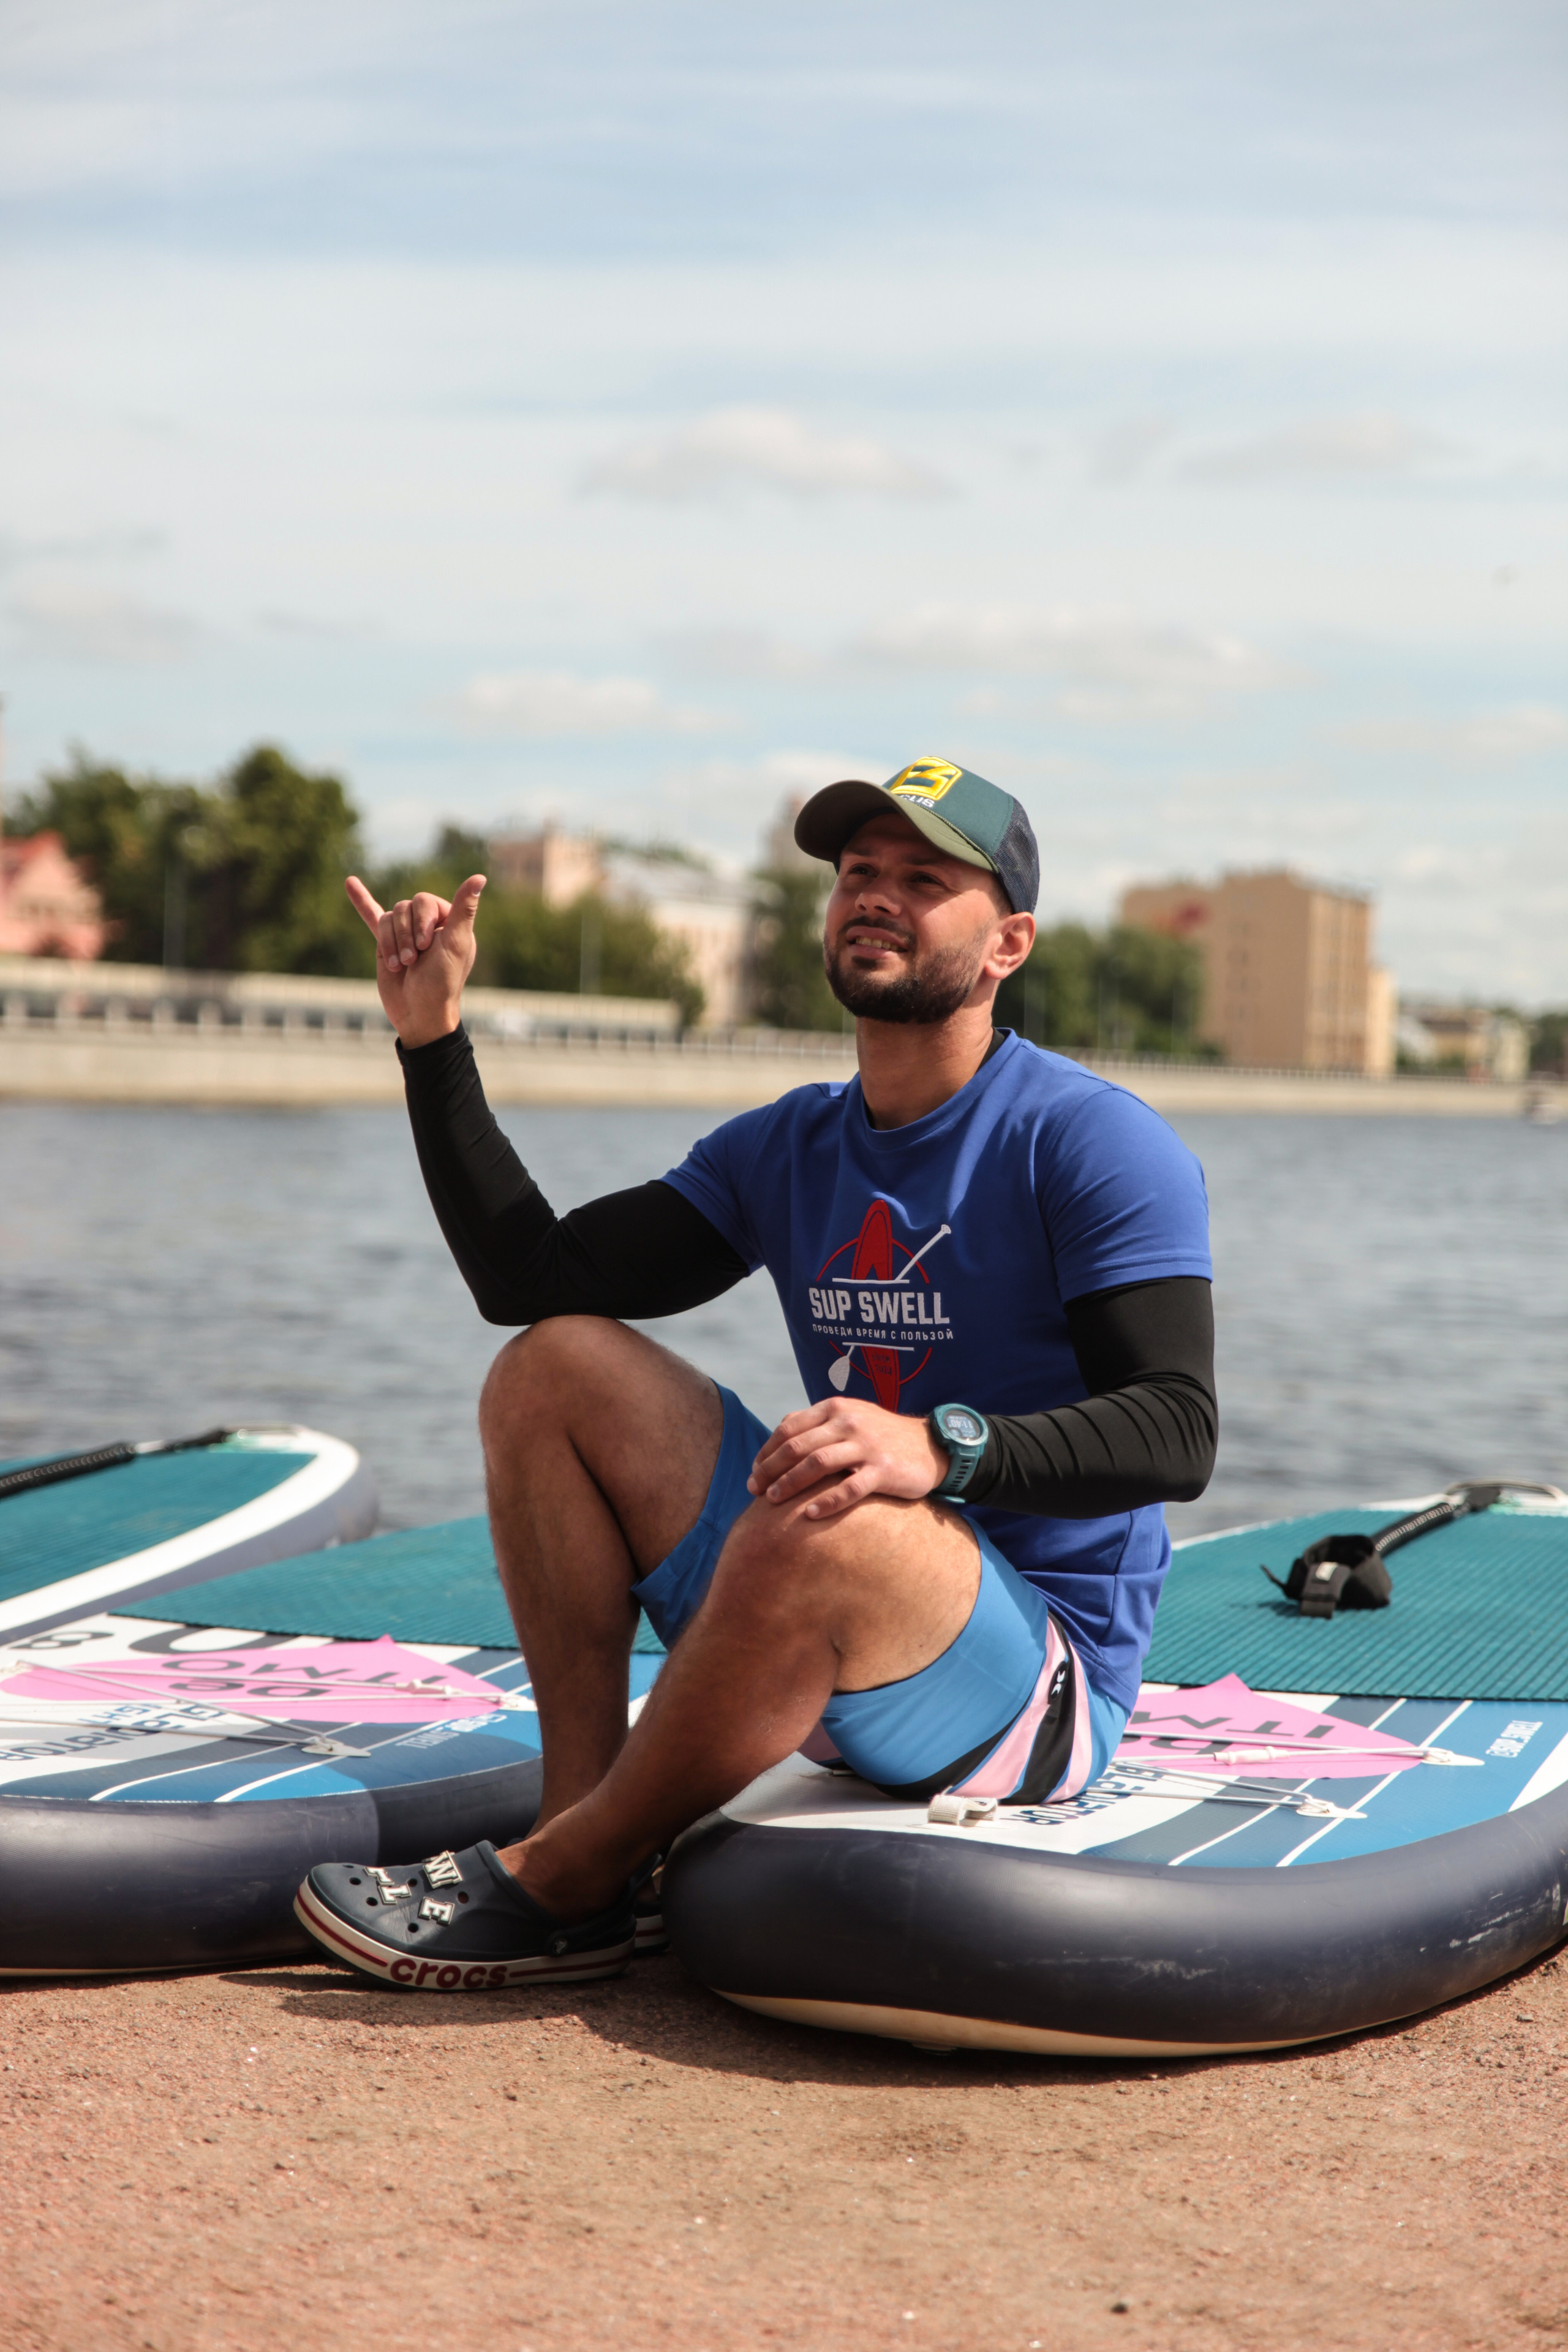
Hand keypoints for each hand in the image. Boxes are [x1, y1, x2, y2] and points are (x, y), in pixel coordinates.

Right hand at [346, 872, 485, 1048]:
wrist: (418, 1014)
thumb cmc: (441, 982)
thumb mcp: (455, 943)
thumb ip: (464, 910)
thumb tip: (480, 876)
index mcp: (448, 922)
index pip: (424, 901)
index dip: (421, 921)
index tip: (426, 946)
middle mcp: (427, 925)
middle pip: (404, 907)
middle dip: (404, 934)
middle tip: (413, 961)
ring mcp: (405, 933)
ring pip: (388, 919)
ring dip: (391, 943)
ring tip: (401, 966)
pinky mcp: (386, 945)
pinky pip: (372, 917)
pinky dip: (362, 901)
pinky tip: (350, 883)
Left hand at [747, 1397, 949, 1520]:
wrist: (931, 1445)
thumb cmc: (882, 1436)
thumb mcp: (850, 1418)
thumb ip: (818, 1425)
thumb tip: (778, 1438)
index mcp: (835, 1408)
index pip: (789, 1428)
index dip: (766, 1451)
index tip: (754, 1473)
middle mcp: (848, 1422)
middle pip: (797, 1446)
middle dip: (770, 1470)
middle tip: (754, 1490)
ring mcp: (866, 1445)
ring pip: (817, 1463)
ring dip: (790, 1483)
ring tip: (772, 1501)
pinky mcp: (884, 1469)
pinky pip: (850, 1488)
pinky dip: (827, 1501)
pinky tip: (810, 1514)